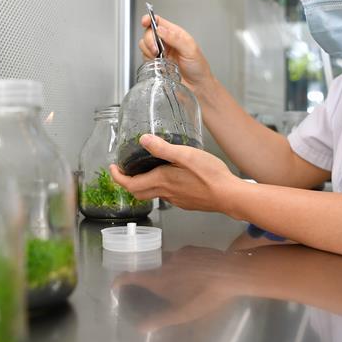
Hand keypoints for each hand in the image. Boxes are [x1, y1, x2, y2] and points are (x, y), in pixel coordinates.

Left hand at [109, 133, 238, 213]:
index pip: (130, 185)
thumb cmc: (210, 175)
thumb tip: (143, 140)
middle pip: (138, 192)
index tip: (112, 169)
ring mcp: (177, 199)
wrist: (229, 195)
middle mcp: (166, 192)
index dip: (117, 178)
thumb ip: (163, 148)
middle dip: (127, 182)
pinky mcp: (187, 202)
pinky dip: (161, 187)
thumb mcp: (186, 155)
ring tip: (145, 170)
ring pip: (153, 194)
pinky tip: (171, 178)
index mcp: (162, 180)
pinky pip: (168, 196)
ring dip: (144, 184)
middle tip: (124, 171)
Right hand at [113, 246, 235, 330]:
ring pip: (165, 261)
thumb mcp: (182, 314)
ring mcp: (179, 253)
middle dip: (147, 277)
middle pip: (149, 268)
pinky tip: (191, 273)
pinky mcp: (193, 249)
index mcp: (159, 279)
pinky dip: (180, 264)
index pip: (132, 276)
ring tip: (174, 281)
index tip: (115, 285)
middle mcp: (165, 263)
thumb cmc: (204, 296)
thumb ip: (160, 320)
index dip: (120, 280)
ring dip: (165, 270)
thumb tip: (140, 328)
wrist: (229, 274)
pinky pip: (180, 256)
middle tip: (151, 288)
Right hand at [140, 14, 214, 95]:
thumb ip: (175, 38)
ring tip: (159, 57)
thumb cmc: (198, 68)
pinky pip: (144, 57)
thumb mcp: (190, 49)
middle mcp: (166, 42)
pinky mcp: (155, 63)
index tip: (145, 22)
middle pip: (148, 33)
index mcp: (175, 34)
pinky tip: (157, 63)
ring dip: (148, 50)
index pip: (158, 22)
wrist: (197, 87)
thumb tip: (160, 30)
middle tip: (157, 49)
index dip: (149, 19)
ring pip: (144, 45)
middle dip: (149, 40)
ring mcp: (160, 53)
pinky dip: (148, 59)